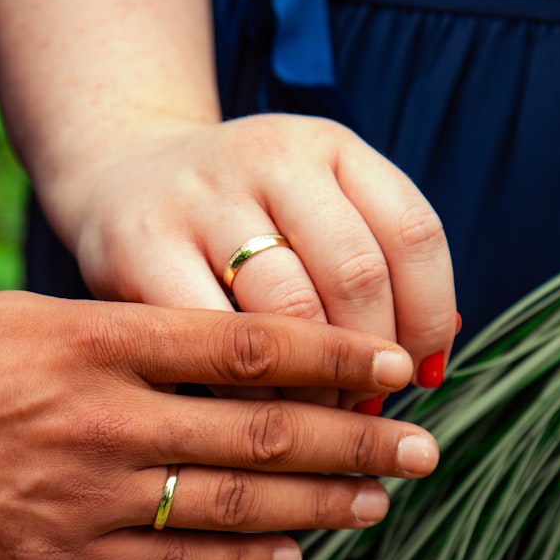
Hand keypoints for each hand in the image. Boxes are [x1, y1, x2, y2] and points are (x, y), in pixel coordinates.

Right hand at [0, 291, 438, 559]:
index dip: (328, 357)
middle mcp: (107, 417)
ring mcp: (91, 494)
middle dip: (352, 441)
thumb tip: (233, 354)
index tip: (388, 366)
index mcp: (101, 341)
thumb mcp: (43, 314)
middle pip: (258, 431)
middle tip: (421, 448)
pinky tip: (295, 553)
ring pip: (232, 503)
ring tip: (378, 501)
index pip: (243, 347)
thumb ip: (136, 329)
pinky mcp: (69, 554)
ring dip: (317, 505)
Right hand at [39, 114, 456, 407]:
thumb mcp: (313, 206)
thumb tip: (434, 355)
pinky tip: (259, 406)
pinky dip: (250, 387)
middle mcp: (270, 157)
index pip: (413, 231)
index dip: (430, 315)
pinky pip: (216, 336)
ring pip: (290, 310)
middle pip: (357, 274)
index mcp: (329, 146)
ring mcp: (202, 198)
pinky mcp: (142, 246)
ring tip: (319, 413)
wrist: (124, 178)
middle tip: (368, 404)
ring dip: (317, 382)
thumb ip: (375, 263)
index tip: (425, 372)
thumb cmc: (242, 214)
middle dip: (374, 359)